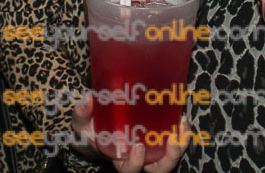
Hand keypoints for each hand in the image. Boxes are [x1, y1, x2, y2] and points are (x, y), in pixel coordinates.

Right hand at [72, 93, 189, 172]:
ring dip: (180, 146)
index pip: (129, 169)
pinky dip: (182, 134)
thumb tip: (87, 99)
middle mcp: (139, 159)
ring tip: (182, 128)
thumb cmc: (92, 129)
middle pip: (158, 170)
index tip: (138, 147)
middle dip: (168, 159)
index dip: (135, 163)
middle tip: (172, 141)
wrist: (101, 125)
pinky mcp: (161, 139)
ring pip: (170, 158)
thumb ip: (82, 114)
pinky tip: (182, 120)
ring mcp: (152, 151)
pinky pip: (176, 143)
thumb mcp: (82, 123)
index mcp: (119, 159)